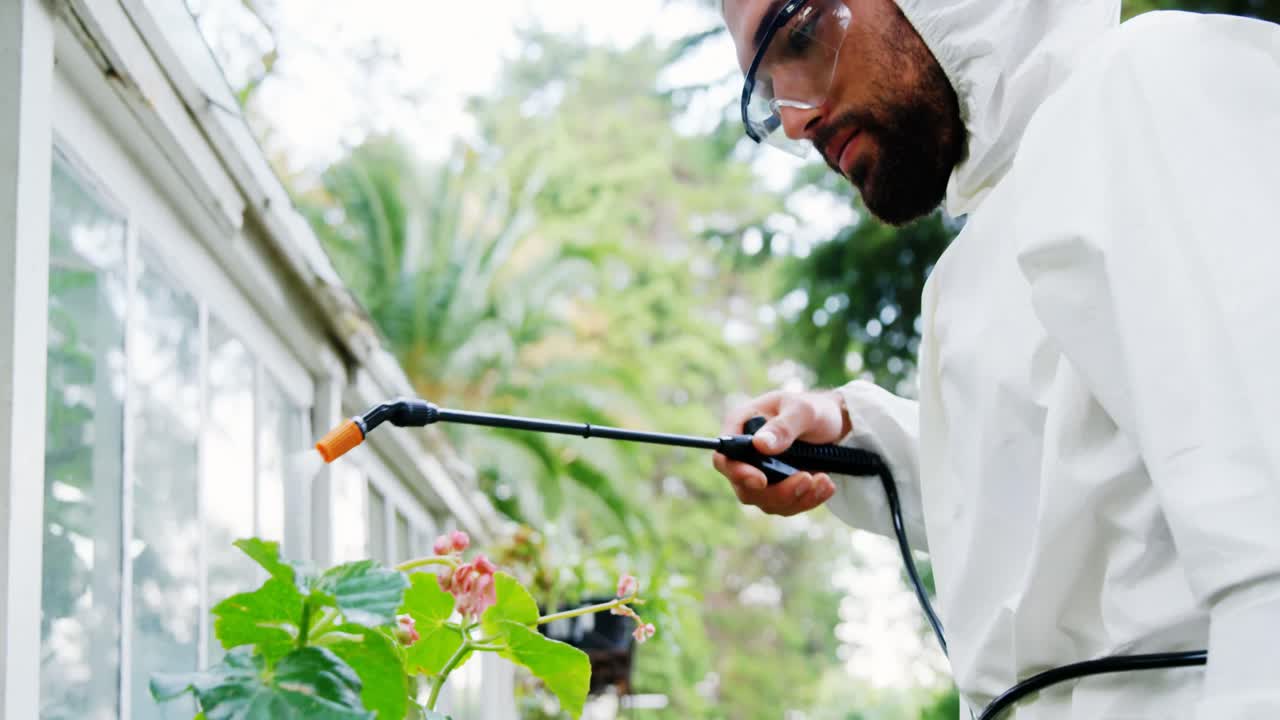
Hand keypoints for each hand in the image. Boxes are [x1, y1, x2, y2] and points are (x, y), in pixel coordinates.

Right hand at [712, 389, 850, 515]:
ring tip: (823, 480)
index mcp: (740, 426)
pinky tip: (826, 486)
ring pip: (766, 501)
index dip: (737, 472)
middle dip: (777, 491)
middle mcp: (745, 454)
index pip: (725, 457)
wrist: (834, 425)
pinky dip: (808, 500)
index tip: (761, 480)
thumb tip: (760, 445)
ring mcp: (760, 474)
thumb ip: (783, 427)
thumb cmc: (814, 410)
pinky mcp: (778, 489)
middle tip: (807, 478)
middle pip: (744, 487)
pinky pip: (786, 505)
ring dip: (796, 497)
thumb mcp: (803, 411)